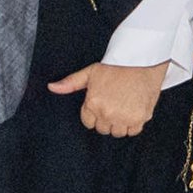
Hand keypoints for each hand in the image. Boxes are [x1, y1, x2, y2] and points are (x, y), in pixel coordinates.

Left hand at [49, 60, 167, 138]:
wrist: (140, 60)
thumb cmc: (115, 66)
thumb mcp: (89, 72)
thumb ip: (70, 83)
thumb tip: (51, 87)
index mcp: (93, 103)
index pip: (88, 123)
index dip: (94, 114)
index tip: (102, 104)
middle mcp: (107, 113)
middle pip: (103, 129)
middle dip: (106, 119)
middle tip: (114, 104)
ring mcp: (124, 117)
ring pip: (117, 132)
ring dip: (120, 124)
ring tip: (124, 107)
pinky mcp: (139, 119)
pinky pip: (133, 131)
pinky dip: (133, 124)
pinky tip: (133, 110)